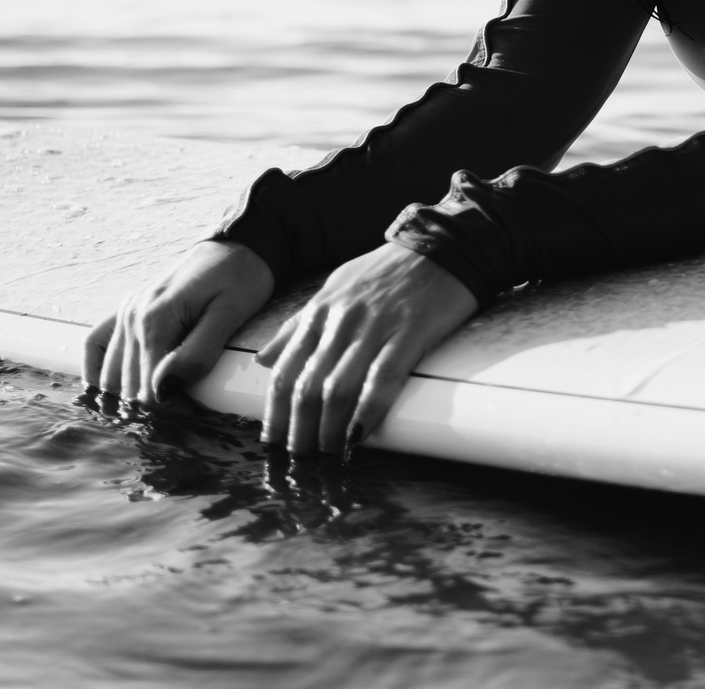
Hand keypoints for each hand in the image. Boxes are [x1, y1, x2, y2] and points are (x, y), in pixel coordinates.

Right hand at [83, 239, 275, 405]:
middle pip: (130, 387)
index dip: (170, 412)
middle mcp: (133, 317)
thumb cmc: (240, 279)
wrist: (237, 247)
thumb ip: (198, 353)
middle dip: (153, 409)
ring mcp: (127, 311)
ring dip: (128, 398)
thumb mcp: (230, 314)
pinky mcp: (127, 308)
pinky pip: (95, 343)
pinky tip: (107, 391)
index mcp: (156, 321)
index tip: (194, 417)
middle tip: (182, 418)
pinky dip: (96, 370)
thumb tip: (163, 390)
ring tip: (157, 412)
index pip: (149, 389)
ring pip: (111, 374)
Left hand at [257, 242, 476, 456]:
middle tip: (302, 459)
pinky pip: (382, 379)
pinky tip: (360, 435)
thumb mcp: (334, 289)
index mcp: (319, 312)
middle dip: (299, 431)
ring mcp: (375, 326)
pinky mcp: (409, 332)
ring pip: (338, 389)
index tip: (274, 441)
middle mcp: (340, 320)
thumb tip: (263, 359)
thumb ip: (298, 325)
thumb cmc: (387, 271)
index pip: (285, 371)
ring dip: (330, 430)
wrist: (441, 245)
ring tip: (330, 454)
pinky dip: (368, 412)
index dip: (275, 413)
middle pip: (306, 387)